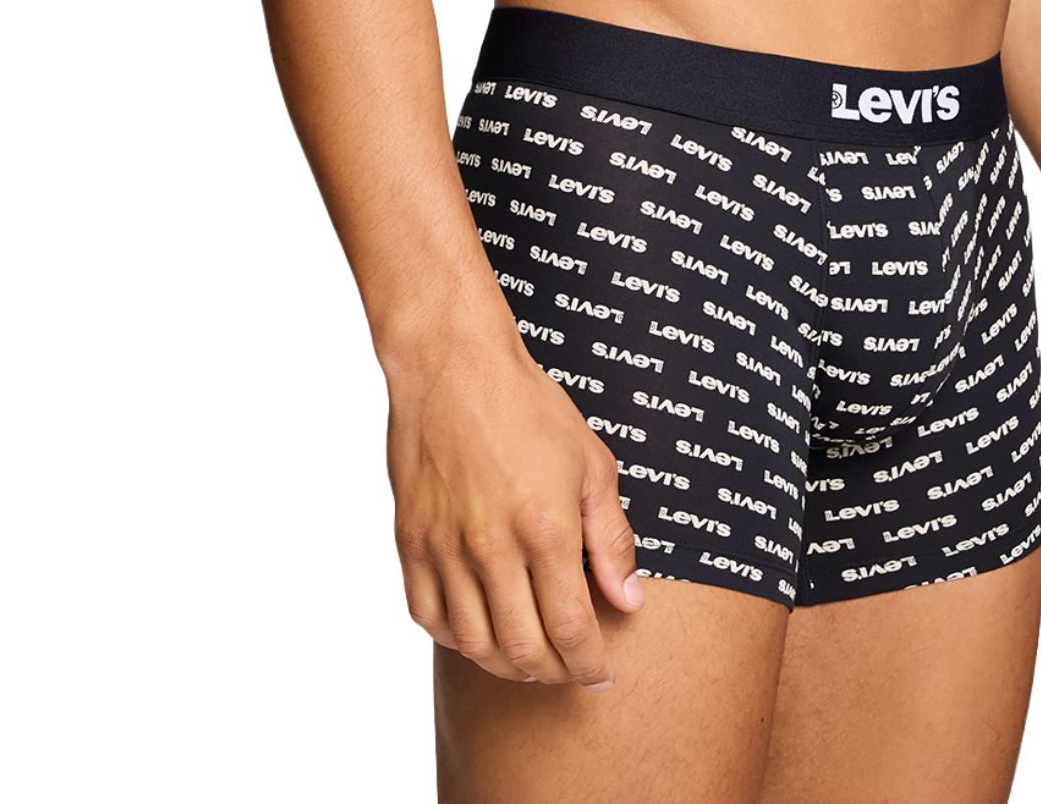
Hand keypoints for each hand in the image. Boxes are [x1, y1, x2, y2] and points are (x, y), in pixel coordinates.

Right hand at [385, 328, 645, 687]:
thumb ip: (612, 538)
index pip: (571, 629)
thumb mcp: (592, 463)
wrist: (454, 366)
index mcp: (546, 527)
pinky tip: (480, 631)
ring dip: (507, 665)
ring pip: (475, 644)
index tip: (602, 674)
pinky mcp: (411, 541)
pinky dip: (457, 639)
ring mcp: (445, 547)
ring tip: (529, 660)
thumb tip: (629, 600)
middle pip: (524, 649)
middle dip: (554, 674)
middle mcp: (492, 546)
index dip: (589, 664)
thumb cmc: (528, 407)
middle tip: (570, 672)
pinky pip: (429, 617)